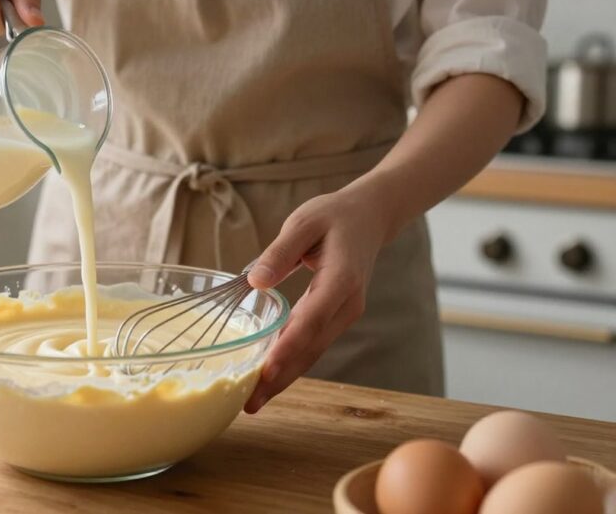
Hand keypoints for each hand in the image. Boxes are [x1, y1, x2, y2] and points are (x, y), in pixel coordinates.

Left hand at [243, 182, 393, 412]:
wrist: (369, 218)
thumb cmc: (334, 216)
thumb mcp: (305, 221)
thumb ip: (280, 251)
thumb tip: (256, 281)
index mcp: (342, 279)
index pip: (312, 320)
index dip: (288, 348)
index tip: (266, 371)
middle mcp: (347, 304)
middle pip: (312, 348)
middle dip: (281, 377)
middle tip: (250, 403)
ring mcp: (345, 314)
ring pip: (313, 352)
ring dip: (285, 378)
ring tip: (254, 402)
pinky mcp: (336, 317)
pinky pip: (313, 345)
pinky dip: (292, 363)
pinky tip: (268, 378)